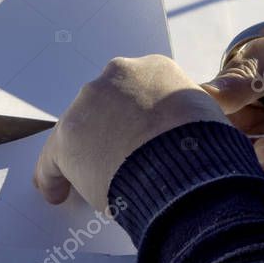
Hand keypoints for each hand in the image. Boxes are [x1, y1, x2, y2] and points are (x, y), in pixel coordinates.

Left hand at [34, 54, 228, 210]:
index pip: (136, 93)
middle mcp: (118, 76)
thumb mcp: (210, 121)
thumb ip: (190, 121)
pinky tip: (56, 193)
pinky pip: (53, 160)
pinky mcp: (67, 137)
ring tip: (85, 180)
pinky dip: (53, 177)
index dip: (133, 118)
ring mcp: (88, 104)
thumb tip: (196, 137)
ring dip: (82, 154)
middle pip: (102, 107)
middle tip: (112, 160)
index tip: (133, 136)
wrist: (184, 165)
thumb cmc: (206, 150)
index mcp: (155, 69)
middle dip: (106, 133)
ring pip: (78, 132)